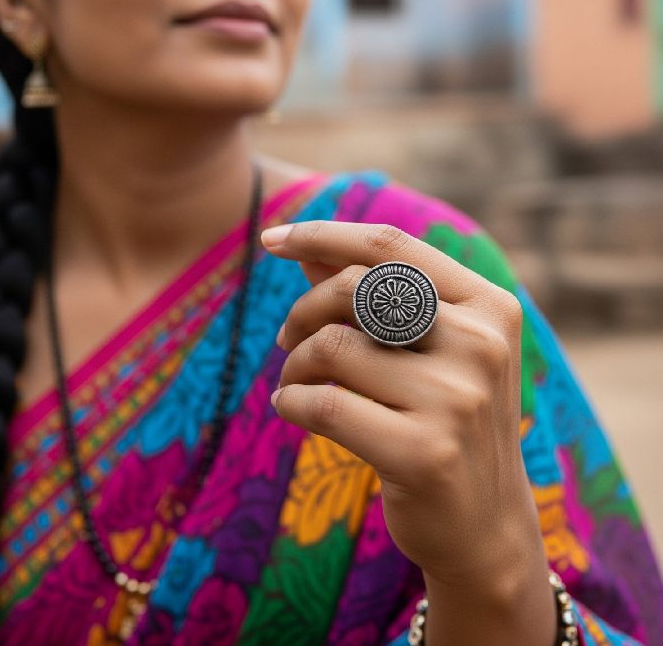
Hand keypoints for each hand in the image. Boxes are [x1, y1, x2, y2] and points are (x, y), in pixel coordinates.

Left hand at [261, 220, 542, 588]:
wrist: (484, 527)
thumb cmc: (442, 420)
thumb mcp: (425, 350)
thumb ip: (371, 295)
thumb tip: (306, 248)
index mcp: (489, 306)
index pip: (389, 246)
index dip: (322, 234)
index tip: (272, 239)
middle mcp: (480, 345)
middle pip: (353, 288)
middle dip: (303, 309)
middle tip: (285, 339)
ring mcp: (457, 399)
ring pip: (331, 346)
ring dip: (293, 365)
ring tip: (294, 384)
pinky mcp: (424, 452)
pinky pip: (324, 404)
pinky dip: (292, 402)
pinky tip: (292, 410)